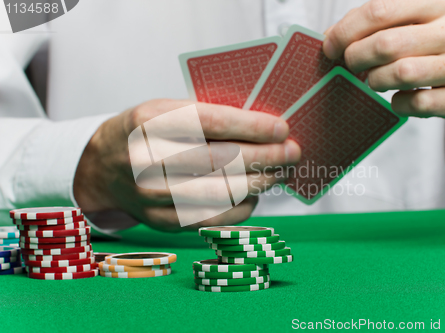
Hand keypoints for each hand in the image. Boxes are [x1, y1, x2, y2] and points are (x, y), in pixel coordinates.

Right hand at [73, 99, 300, 231]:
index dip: (252, 126)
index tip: (282, 128)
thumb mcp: (164, 109)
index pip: (209, 123)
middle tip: (291, 152)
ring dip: (260, 182)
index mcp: (148, 121)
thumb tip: (261, 128)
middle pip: (220, 160)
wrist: (101, 168)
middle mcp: (146, 160)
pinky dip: (243, 207)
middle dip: (266, 156)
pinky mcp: (161, 221)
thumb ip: (205, 115)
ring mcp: (152, 196)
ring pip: (221, 192)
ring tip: (278, 172)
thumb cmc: (143, 133)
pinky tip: (255, 194)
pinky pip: (213, 218)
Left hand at [323, 0, 444, 127]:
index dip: (346, 30)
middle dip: (355, 57)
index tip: (330, 45)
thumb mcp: (428, 21)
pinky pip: (417, 104)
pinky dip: (398, 104)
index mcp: (442, 2)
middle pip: (385, 43)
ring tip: (376, 81)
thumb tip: (332, 35)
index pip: (380, 9)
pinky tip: (399, 99)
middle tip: (350, 65)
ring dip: (376, 81)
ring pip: (400, 73)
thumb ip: (384, 23)